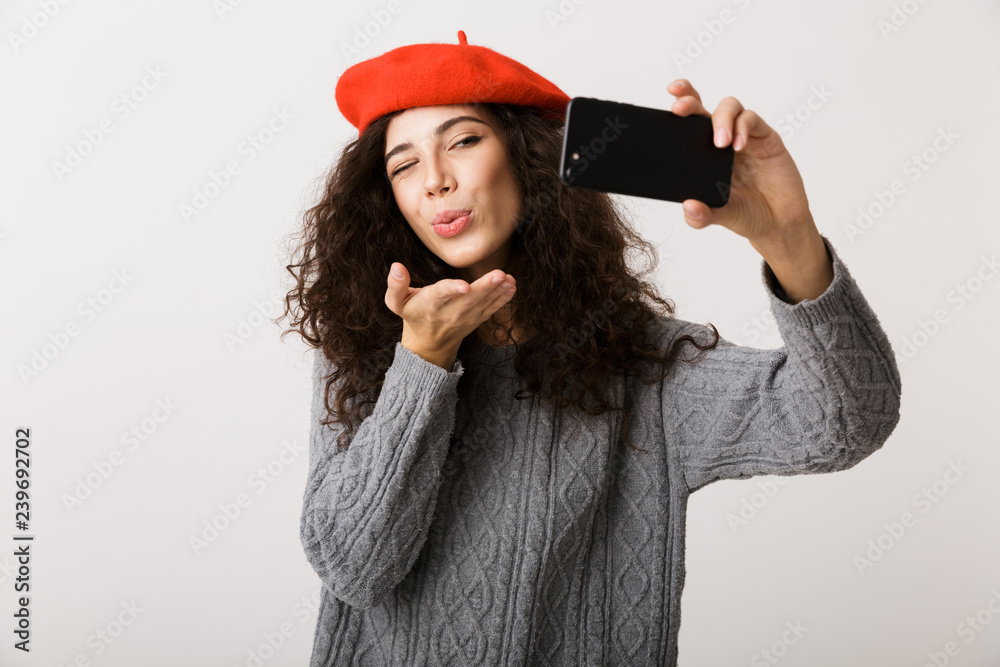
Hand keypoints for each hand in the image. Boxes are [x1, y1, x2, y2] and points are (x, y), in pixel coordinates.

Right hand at [385, 263, 516, 352]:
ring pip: (483, 303)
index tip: (465, 286)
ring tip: (508, 278)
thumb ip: (395, 285)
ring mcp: (466, 318)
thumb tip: (396, 266)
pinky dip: (503, 299)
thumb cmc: (413, 314)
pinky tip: (512, 287)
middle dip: (485, 286)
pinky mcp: (477, 319)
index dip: (452, 289)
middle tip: (500, 274)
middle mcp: (450, 312)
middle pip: (469, 299)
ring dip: (498, 290)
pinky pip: (491, 309)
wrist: (429, 343)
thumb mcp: (396, 303)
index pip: (441, 294)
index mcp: (430, 304)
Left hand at [667, 79, 815, 253]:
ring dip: (722, 119)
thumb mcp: (719, 217)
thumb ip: (702, 216)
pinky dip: (743, 127)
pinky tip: (738, 146)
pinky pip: (751, 120)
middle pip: (704, 107)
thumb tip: (688, 207)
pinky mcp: (766, 138)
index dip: (679, 106)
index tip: (668, 97)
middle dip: (690, 99)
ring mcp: (744, 136)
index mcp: (704, 154)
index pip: (688, 125)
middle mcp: (722, 140)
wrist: (779, 222)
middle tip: (679, 108)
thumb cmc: (747, 214)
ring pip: (729, 107)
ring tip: (721, 143)